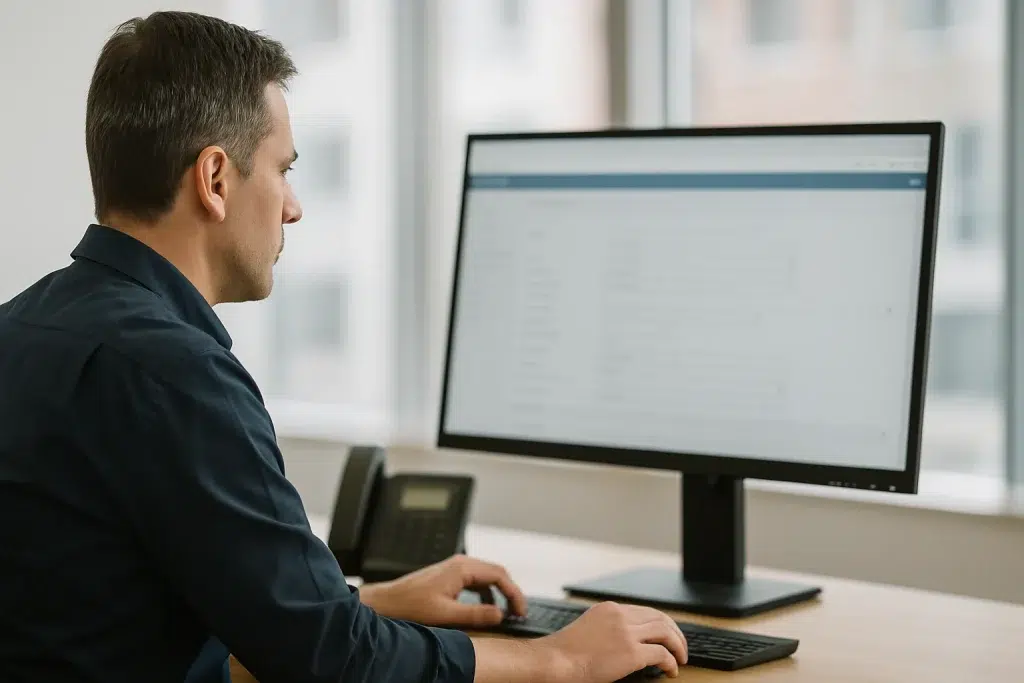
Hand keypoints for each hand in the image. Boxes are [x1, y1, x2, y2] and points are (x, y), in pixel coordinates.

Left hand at [359, 554, 527, 627]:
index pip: (500, 575)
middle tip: (519, 613)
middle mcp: (461, 563)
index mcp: (462, 568)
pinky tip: (487, 608)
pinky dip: (488, 593)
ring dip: (500, 593)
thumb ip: (475, 614)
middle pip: (497, 573)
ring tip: (507, 612)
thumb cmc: (410, 606)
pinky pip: (478, 580)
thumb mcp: (446, 614)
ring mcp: (456, 568)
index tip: (520, 611)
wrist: (388, 601)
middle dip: (510, 592)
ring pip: (488, 576)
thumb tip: (500, 614)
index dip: (514, 594)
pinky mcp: (451, 575)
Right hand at [536, 601, 687, 681]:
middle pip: (660, 618)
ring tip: (681, 659)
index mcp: (610, 608)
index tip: (668, 634)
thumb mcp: (588, 628)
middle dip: (675, 633)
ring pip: (666, 633)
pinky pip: (662, 655)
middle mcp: (621, 616)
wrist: (556, 661)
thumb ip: (608, 628)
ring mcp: (627, 633)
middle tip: (681, 647)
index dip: (661, 623)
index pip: (645, 611)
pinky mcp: (631, 652)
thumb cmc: (565, 652)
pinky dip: (671, 662)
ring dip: (678, 646)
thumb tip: (626, 641)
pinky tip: (671, 671)